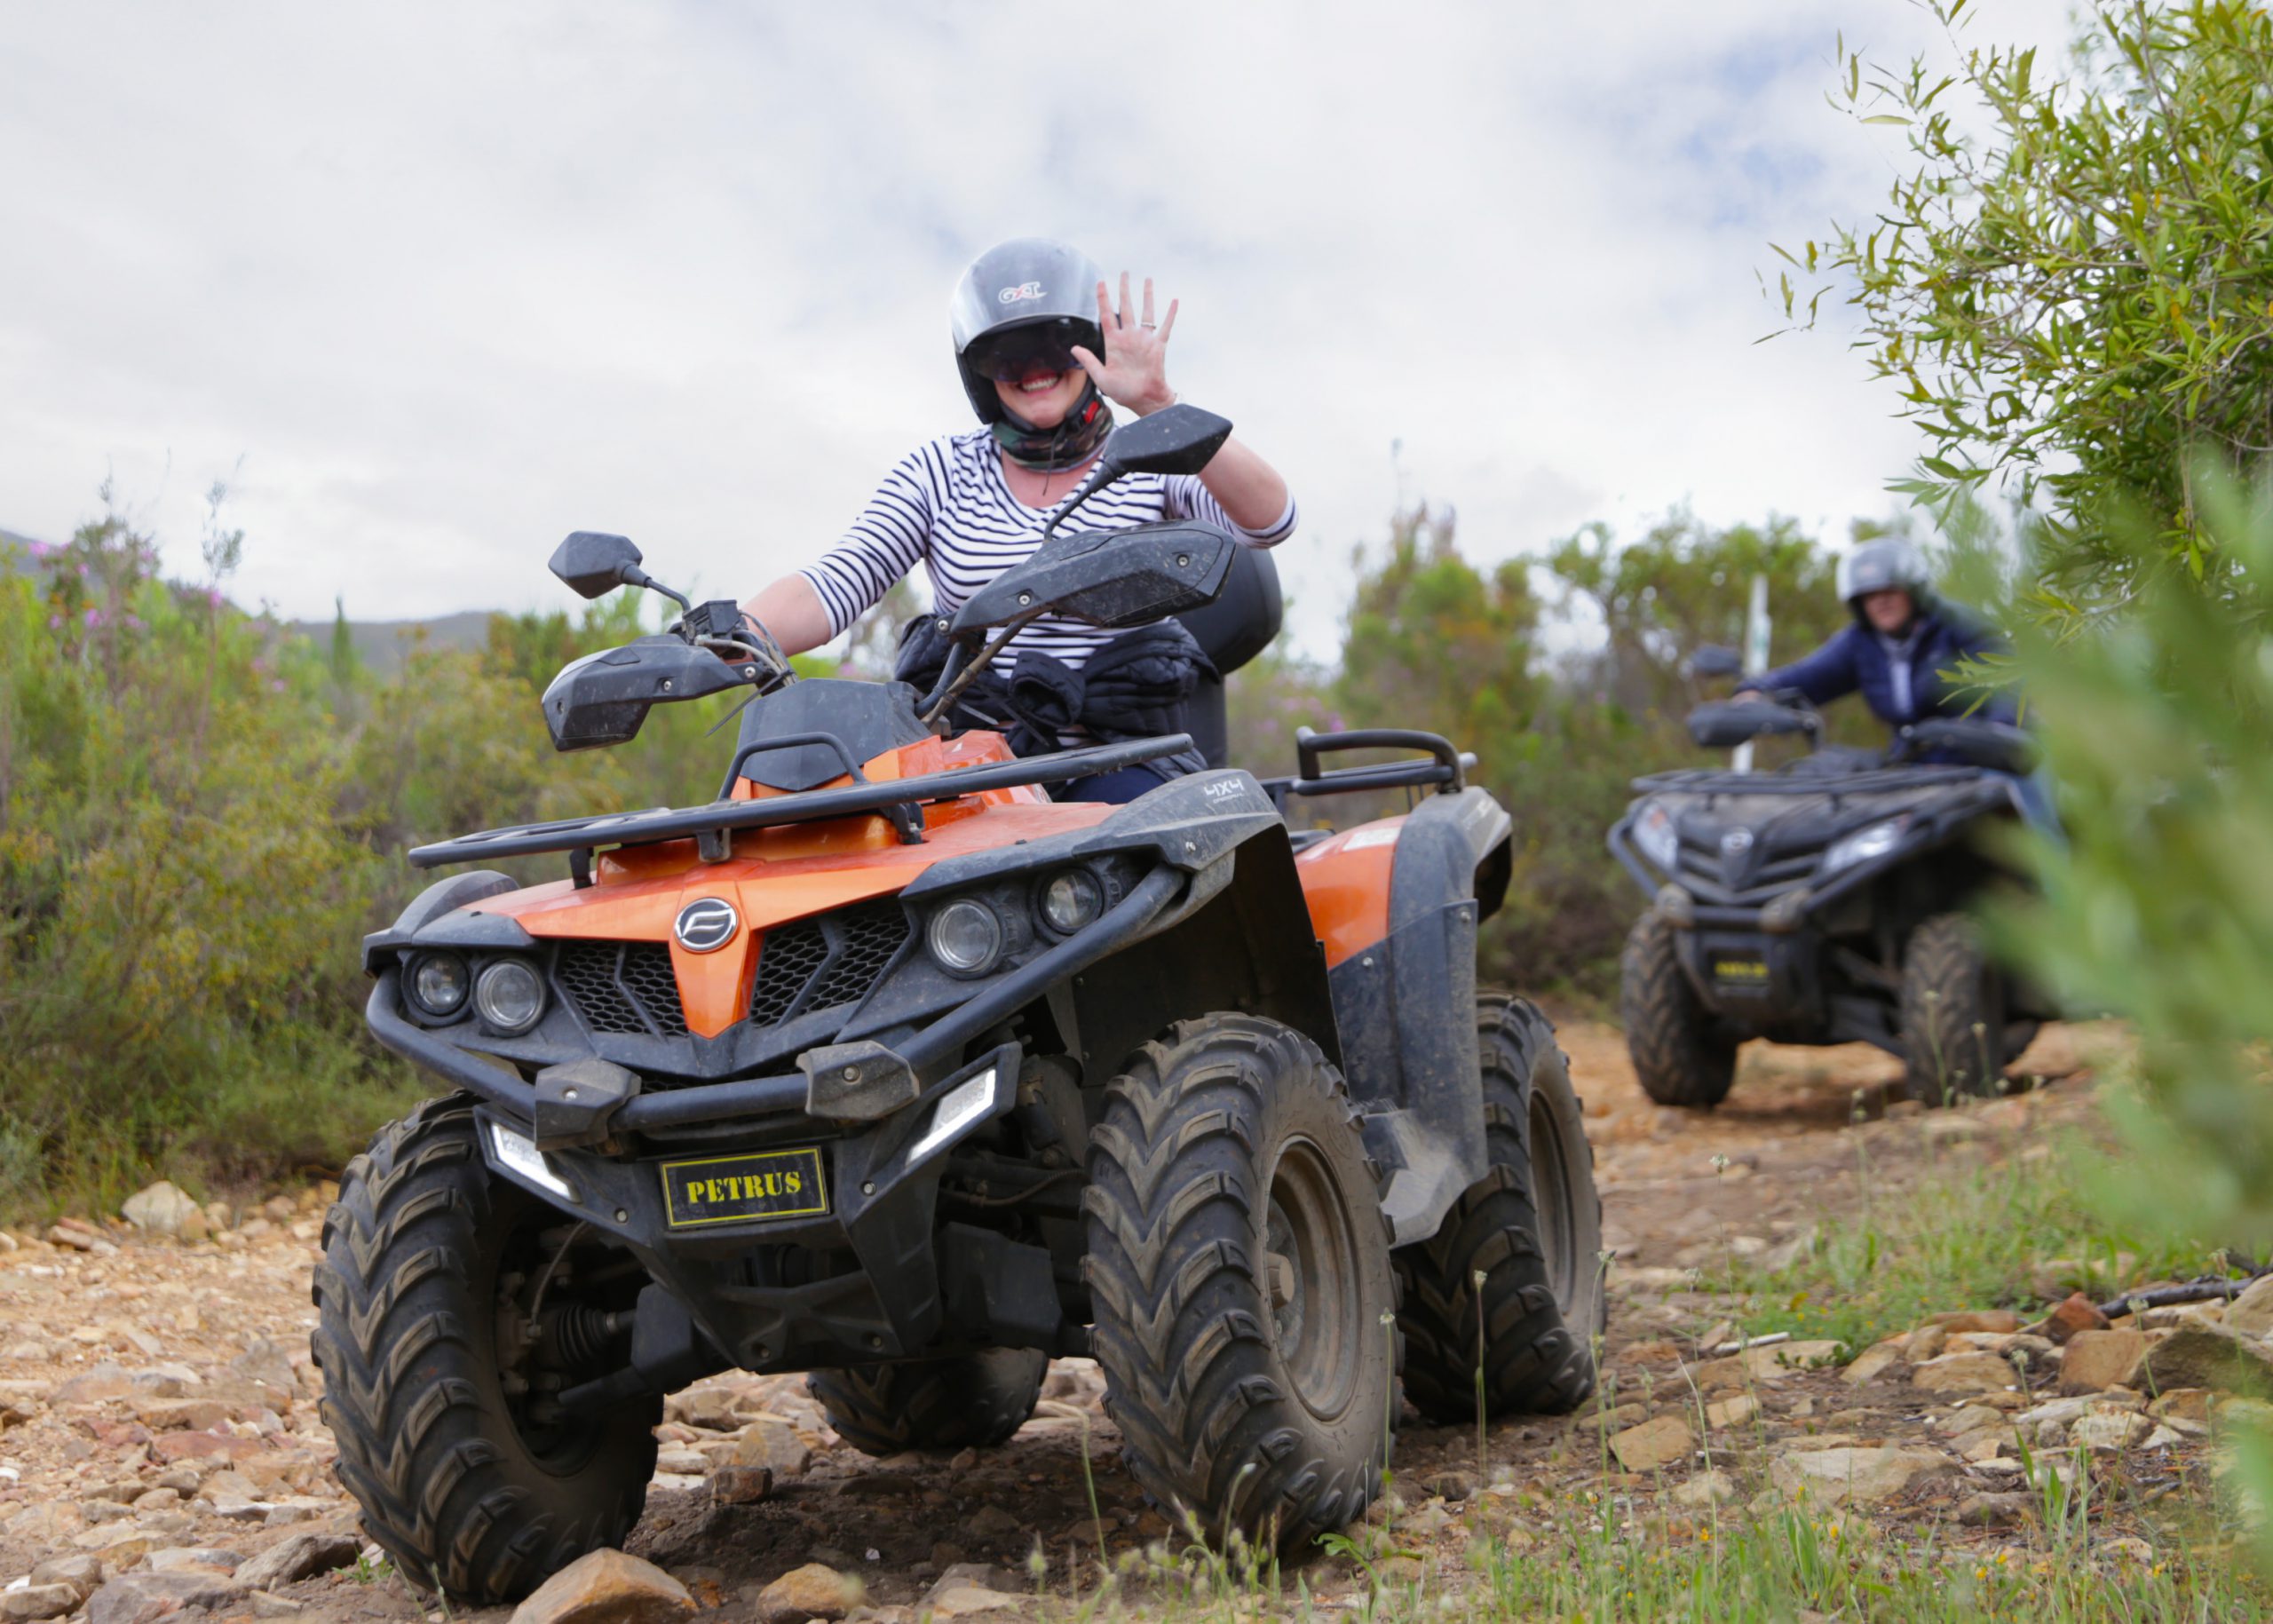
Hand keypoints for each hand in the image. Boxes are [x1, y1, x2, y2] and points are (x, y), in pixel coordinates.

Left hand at [1069, 272, 1178, 415]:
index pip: (1107, 315)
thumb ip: (1089, 361)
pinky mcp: (1158, 345)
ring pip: (1145, 311)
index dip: (1103, 298)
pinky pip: (1165, 326)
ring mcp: (1144, 339)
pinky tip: (1174, 301)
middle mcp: (1129, 337)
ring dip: (1146, 295)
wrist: (1144, 400)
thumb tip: (1074, 348)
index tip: (1100, 283)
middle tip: (1124, 274)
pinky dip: (1170, 314)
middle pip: (1126, 307)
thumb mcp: (1101, 377)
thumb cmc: (1124, 392)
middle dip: (1124, 290)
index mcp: (1114, 343)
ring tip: (1147, 279)